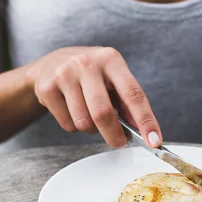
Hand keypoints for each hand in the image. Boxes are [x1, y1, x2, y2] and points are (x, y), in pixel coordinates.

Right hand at [25, 46, 161, 147]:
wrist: (51, 63)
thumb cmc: (91, 75)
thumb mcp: (112, 79)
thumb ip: (128, 103)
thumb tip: (144, 132)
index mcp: (111, 59)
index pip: (133, 94)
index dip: (145, 120)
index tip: (154, 141)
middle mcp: (87, 63)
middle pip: (103, 113)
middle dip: (114, 135)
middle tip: (119, 142)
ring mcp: (64, 74)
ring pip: (84, 123)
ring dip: (91, 129)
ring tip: (89, 115)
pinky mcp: (47, 87)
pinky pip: (68, 124)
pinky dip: (74, 126)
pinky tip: (72, 110)